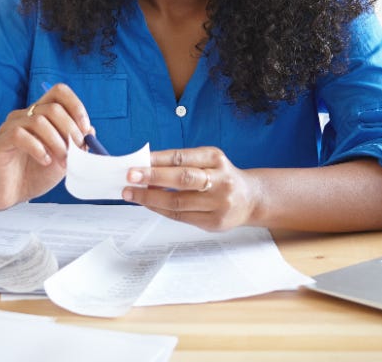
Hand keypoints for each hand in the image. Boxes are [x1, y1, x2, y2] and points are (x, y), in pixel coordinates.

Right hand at [0, 83, 91, 210]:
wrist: (11, 195)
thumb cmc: (35, 175)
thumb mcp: (64, 159)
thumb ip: (76, 144)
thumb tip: (90, 129)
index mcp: (41, 114)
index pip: (59, 92)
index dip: (76, 106)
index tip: (85, 128)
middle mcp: (25, 116)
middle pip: (53, 108)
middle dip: (70, 130)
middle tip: (76, 150)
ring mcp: (10, 127)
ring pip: (38, 121)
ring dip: (57, 142)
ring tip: (62, 160)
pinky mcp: (0, 142)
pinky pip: (19, 135)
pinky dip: (38, 148)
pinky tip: (45, 161)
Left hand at [122, 147, 258, 231]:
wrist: (251, 199)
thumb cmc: (222, 177)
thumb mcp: (208, 161)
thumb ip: (181, 162)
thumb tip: (145, 165)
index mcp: (216, 159)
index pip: (183, 158)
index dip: (158, 160)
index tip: (138, 161)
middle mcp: (220, 180)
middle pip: (183, 179)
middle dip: (153, 177)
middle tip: (130, 176)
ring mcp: (219, 204)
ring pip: (178, 202)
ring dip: (150, 197)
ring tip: (131, 193)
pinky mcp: (214, 222)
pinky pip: (181, 216)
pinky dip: (160, 209)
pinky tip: (148, 203)